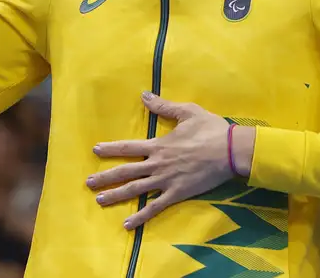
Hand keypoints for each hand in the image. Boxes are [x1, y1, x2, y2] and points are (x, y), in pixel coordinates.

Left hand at [88, 92, 235, 229]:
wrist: (231, 151)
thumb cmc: (211, 129)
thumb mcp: (187, 112)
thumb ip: (164, 106)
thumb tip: (144, 95)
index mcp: (159, 145)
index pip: (128, 146)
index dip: (111, 148)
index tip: (95, 150)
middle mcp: (158, 164)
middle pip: (126, 171)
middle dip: (105, 177)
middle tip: (88, 183)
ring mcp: (166, 180)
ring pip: (136, 190)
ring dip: (116, 195)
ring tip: (99, 200)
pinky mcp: (177, 194)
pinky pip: (155, 207)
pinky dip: (140, 217)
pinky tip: (127, 224)